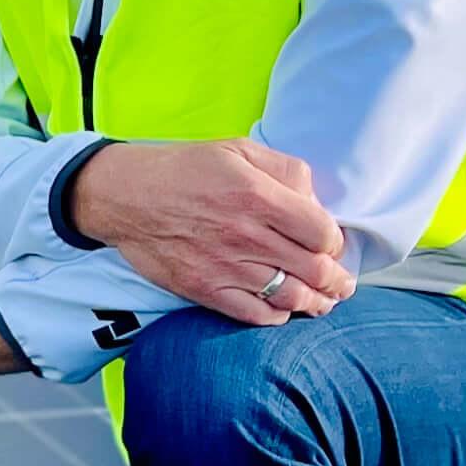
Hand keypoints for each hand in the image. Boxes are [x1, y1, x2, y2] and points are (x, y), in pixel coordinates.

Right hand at [70, 139, 355, 323]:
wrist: (124, 196)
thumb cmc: (183, 169)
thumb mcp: (237, 149)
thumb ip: (285, 170)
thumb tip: (316, 202)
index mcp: (258, 195)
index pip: (323, 233)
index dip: (335, 242)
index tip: (330, 244)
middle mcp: (246, 235)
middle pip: (316, 271)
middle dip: (337, 280)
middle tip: (341, 282)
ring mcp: (225, 266)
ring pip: (292, 298)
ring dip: (317, 302)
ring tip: (323, 300)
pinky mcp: (205, 289)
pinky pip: (256, 315)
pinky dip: (278, 316)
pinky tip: (282, 308)